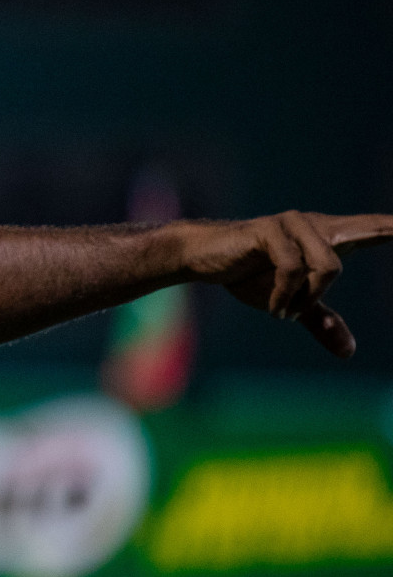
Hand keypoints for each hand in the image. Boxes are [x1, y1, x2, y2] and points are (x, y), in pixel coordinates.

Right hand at [180, 211, 392, 358]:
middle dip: (390, 230)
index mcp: (328, 237)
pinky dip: (286, 297)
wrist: (202, 258)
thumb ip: (322, 320)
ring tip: (286, 311)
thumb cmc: (247, 274)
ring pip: (329, 267)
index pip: (373, 228)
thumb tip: (349, 352)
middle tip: (383, 246)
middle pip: (367, 233)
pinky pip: (294, 270)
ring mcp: (295, 224)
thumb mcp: (292, 302)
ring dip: (308, 299)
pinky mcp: (271, 230)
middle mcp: (317, 225)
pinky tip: (276, 308)